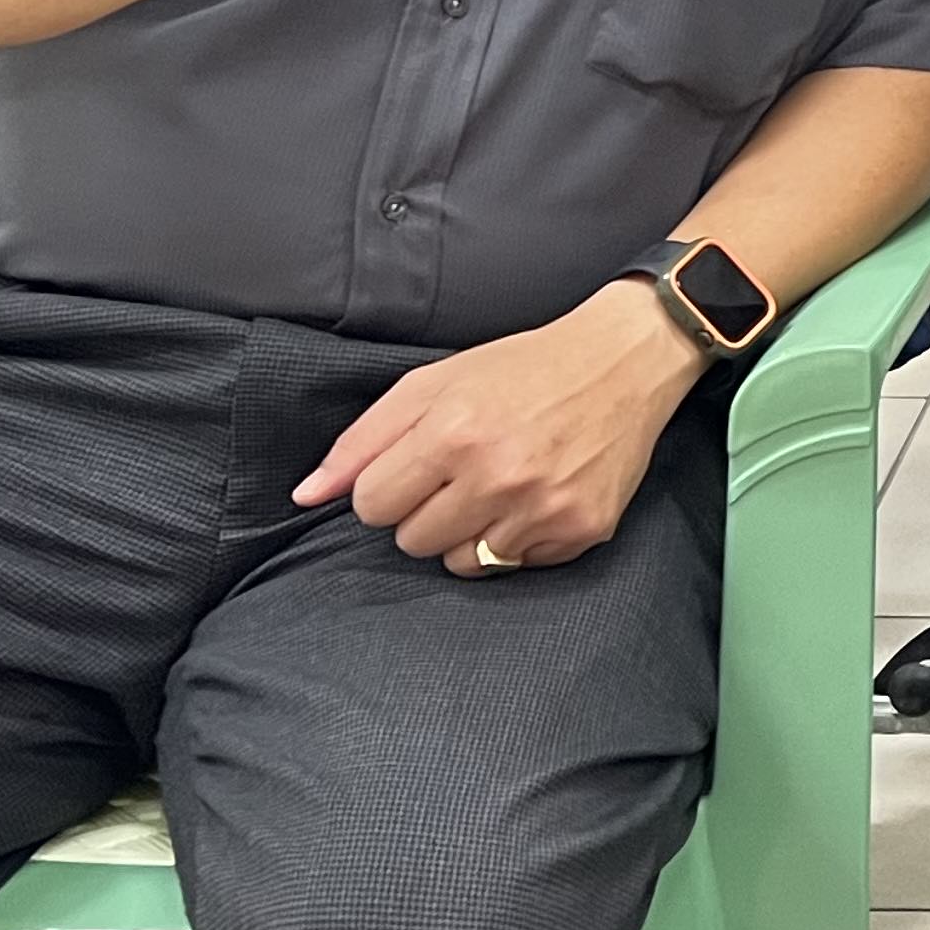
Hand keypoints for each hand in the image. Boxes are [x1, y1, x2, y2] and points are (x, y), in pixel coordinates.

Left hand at [295, 279, 707, 573]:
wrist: (623, 363)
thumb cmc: (522, 369)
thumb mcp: (433, 384)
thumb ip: (362, 441)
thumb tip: (305, 496)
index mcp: (453, 433)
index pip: (371, 506)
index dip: (387, 486)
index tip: (418, 464)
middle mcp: (499, 476)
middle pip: (412, 543)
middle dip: (426, 511)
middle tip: (461, 474)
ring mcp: (544, 508)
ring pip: (461, 564)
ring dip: (468, 533)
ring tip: (498, 488)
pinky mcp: (582, 529)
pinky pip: (517, 565)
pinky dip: (518, 539)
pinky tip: (537, 497)